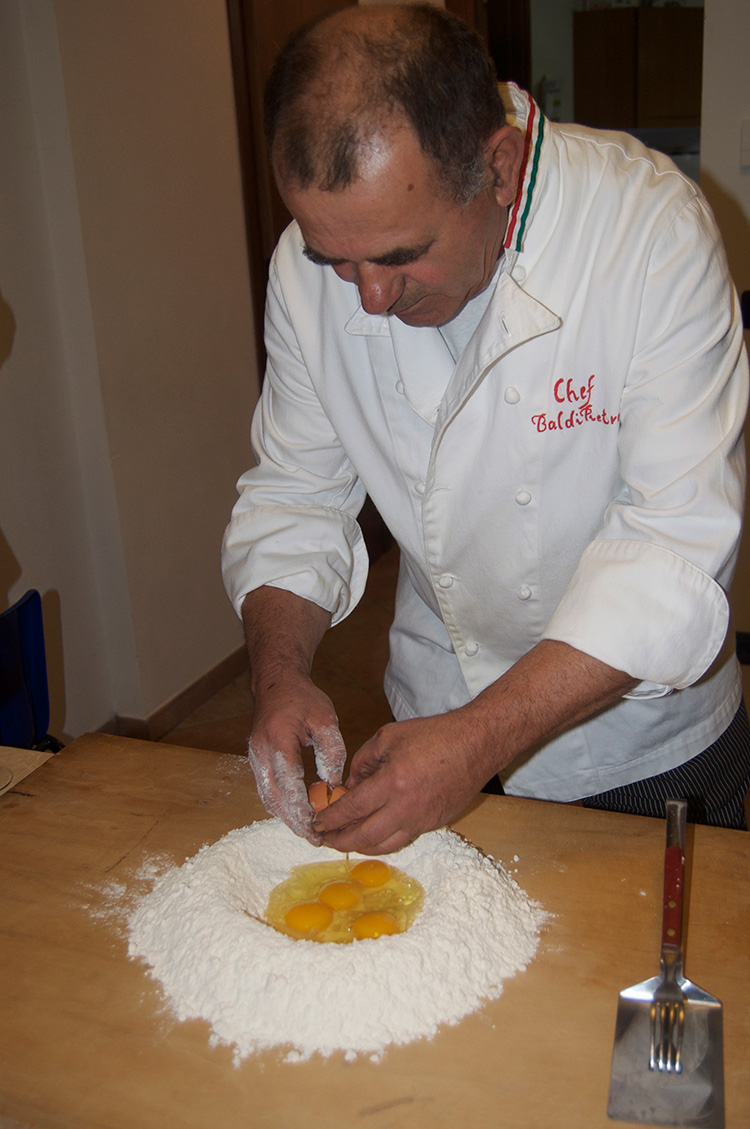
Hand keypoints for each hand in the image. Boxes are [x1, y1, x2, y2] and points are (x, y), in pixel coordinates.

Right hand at [248, 671, 346, 842]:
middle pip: (274, 797)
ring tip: (309, 832)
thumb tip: (333, 785)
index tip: (316, 827)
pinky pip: (267, 790)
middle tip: (314, 839)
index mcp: (278, 739)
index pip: (288, 782)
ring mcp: (254, 758)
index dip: (300, 808)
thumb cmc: (302, 699)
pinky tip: (298, 814)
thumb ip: (331, 752)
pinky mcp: (256, 762)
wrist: (276, 684)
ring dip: (286, 817)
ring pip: (268, 797)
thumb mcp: (325, 719)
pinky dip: (281, 805)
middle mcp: (260, 752)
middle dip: (293, 821)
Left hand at [311, 709, 497, 853]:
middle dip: (340, 841)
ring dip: (360, 846)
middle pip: (364, 836)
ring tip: (346, 841)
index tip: (316, 823)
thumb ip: (363, 761)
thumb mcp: (389, 736)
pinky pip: (402, 839)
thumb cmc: (434, 735)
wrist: (476, 744)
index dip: (330, 819)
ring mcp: (421, 820)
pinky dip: (382, 840)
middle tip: (324, 839)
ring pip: (384, 845)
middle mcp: (406, 808)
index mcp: (392, 782)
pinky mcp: (434, 824)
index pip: (352, 810)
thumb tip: (350, 786)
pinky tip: (373, 834)